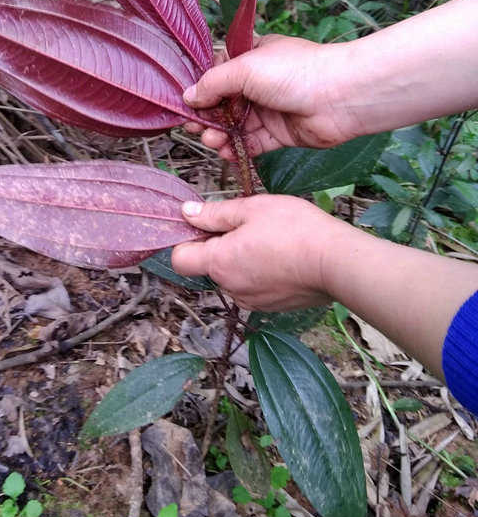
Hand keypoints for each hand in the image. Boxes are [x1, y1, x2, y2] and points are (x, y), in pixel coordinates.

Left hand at [171, 194, 335, 311]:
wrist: (337, 263)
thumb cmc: (296, 229)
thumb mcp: (252, 209)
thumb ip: (215, 213)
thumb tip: (186, 213)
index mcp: (219, 263)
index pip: (180, 259)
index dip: (188, 240)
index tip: (207, 225)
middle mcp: (230, 288)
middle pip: (209, 266)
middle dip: (221, 247)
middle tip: (249, 226)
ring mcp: (252, 301)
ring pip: (233, 277)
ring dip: (241, 260)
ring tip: (270, 241)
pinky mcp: (272, 307)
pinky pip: (253, 288)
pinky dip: (260, 274)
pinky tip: (281, 258)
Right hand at [183, 34, 355, 157]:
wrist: (340, 97)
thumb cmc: (295, 72)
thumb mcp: (245, 68)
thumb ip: (213, 83)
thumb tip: (189, 96)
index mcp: (251, 58)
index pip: (217, 73)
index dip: (201, 89)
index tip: (187, 104)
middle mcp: (258, 83)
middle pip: (223, 103)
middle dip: (207, 116)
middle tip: (194, 128)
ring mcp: (269, 109)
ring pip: (235, 126)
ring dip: (219, 135)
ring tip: (212, 142)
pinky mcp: (279, 133)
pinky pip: (251, 143)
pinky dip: (237, 149)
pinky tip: (226, 153)